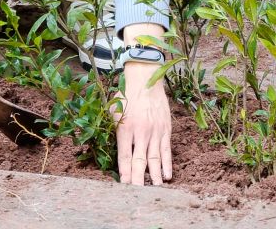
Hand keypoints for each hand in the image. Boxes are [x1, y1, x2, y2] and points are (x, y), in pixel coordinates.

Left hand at [114, 60, 171, 185]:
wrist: (146, 79)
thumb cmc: (126, 95)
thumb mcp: (113, 111)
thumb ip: (112, 129)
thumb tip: (109, 145)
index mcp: (125, 129)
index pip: (123, 157)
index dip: (123, 173)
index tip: (123, 187)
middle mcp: (140, 132)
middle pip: (139, 161)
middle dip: (137, 180)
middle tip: (138, 196)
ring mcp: (154, 132)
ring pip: (154, 158)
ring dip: (153, 176)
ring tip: (154, 191)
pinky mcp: (165, 129)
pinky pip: (166, 150)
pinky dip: (166, 164)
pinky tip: (166, 176)